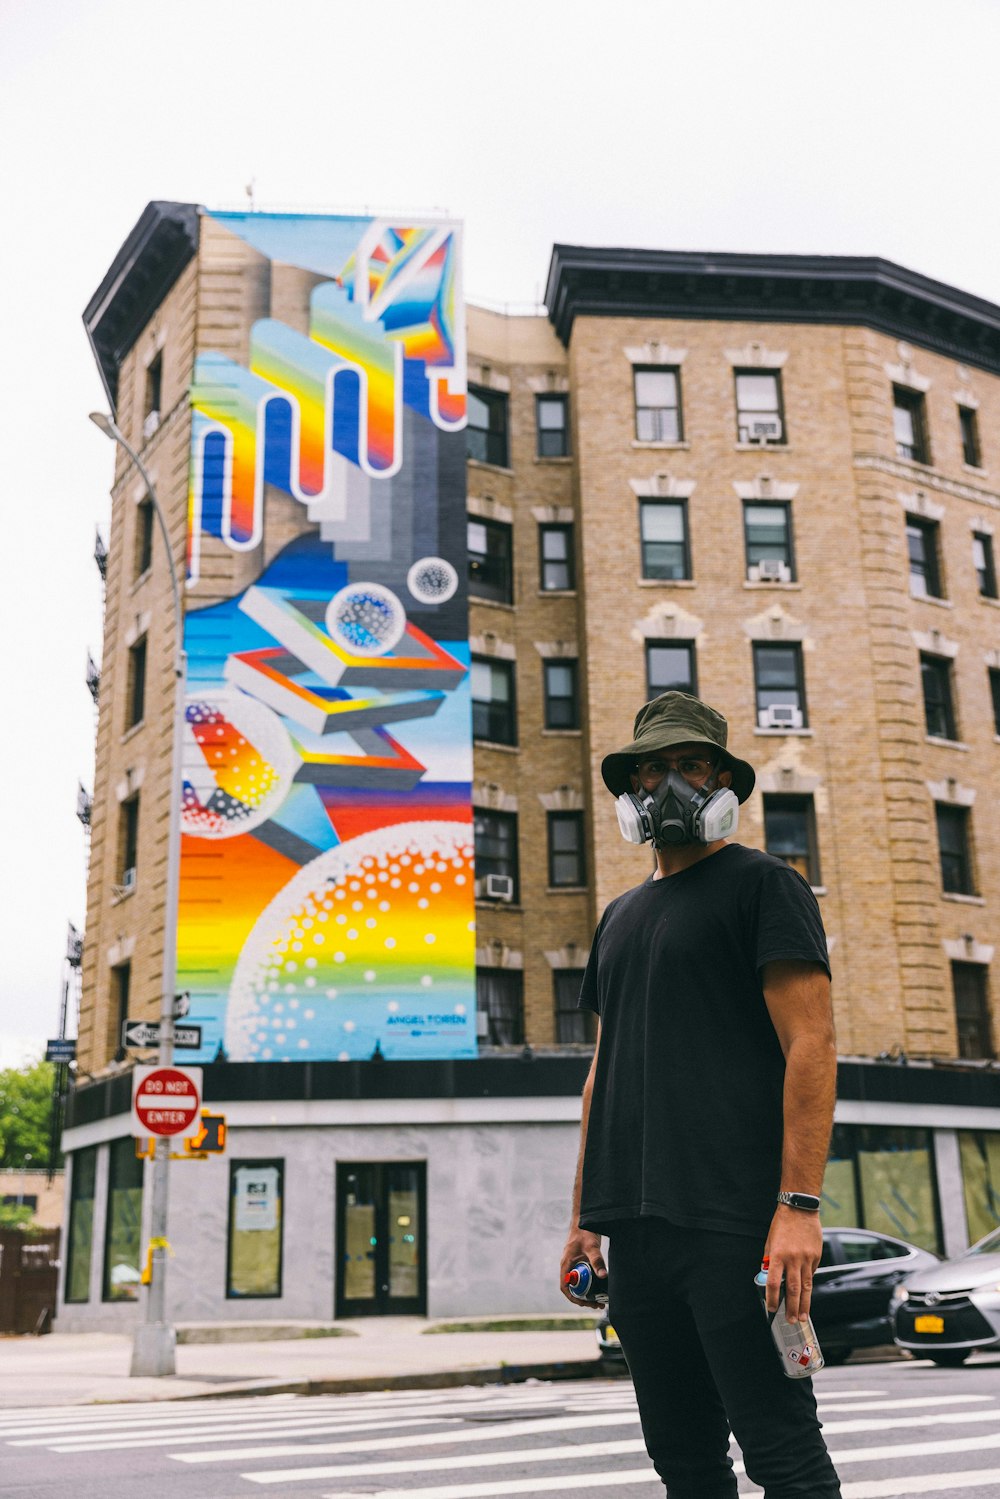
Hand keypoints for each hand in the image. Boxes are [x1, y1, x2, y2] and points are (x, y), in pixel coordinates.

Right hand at [559, 1228, 606, 1305]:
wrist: (585, 1219)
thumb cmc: (585, 1231)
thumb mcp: (591, 1247)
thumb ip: (597, 1260)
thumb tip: (604, 1276)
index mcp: (566, 1264)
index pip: (565, 1286)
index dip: (573, 1297)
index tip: (584, 1303)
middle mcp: (568, 1265)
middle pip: (572, 1288)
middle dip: (583, 1299)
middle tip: (597, 1304)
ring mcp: (574, 1264)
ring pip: (578, 1283)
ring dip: (587, 1293)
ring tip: (600, 1300)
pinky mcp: (580, 1261)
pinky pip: (582, 1277)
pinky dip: (589, 1284)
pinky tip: (599, 1287)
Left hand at [762, 1206, 821, 1323]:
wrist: (800, 1210)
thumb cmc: (782, 1225)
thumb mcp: (770, 1242)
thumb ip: (770, 1261)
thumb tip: (770, 1279)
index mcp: (778, 1256)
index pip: (775, 1283)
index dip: (773, 1298)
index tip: (772, 1309)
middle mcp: (793, 1259)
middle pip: (793, 1290)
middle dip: (793, 1308)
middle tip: (792, 1321)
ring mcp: (807, 1259)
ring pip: (806, 1286)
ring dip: (805, 1304)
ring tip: (803, 1317)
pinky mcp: (816, 1257)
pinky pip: (811, 1274)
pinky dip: (808, 1284)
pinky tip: (806, 1293)